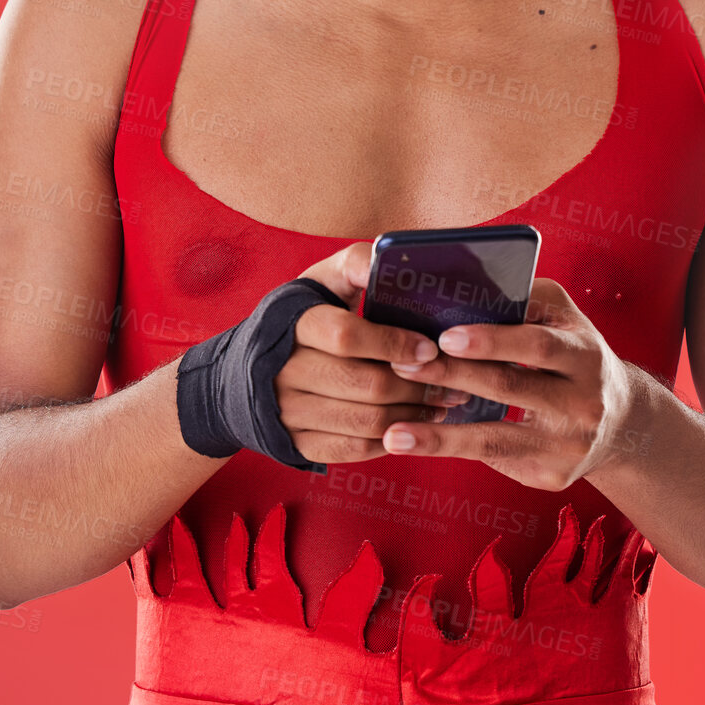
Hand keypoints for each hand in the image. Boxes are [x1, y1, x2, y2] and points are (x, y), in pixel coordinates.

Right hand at [274, 243, 472, 465]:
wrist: (249, 370)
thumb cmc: (305, 315)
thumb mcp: (322, 280)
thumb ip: (355, 264)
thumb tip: (387, 255)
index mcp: (295, 324)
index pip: (347, 337)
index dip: (394, 343)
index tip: (431, 348)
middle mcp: (286, 371)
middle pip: (365, 385)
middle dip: (419, 386)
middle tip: (456, 382)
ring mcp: (288, 412)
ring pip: (366, 422)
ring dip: (414, 415)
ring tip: (444, 403)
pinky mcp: (297, 444)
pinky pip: (353, 450)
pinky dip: (391, 439)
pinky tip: (415, 425)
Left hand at [379, 277, 637, 491]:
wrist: (623, 423)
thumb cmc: (573, 355)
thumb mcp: (563, 320)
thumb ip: (523, 302)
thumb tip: (460, 287)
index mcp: (584, 352)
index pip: (535, 343)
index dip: (491, 339)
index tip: (444, 336)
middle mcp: (583, 400)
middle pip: (509, 386)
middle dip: (451, 376)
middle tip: (402, 368)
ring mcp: (570, 444)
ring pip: (496, 437)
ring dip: (440, 435)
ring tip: (395, 432)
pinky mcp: (552, 475)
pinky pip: (496, 460)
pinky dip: (452, 449)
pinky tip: (416, 444)